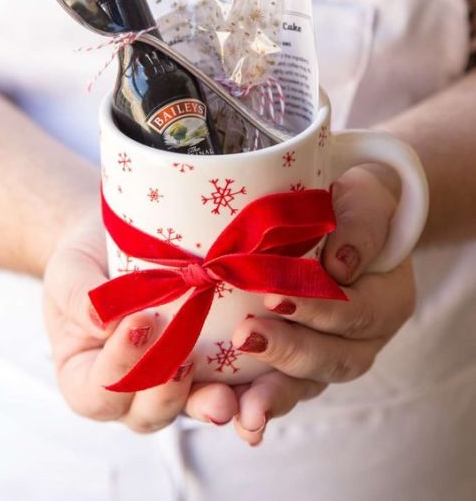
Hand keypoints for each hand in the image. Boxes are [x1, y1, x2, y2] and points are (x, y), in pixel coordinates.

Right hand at [43, 209, 238, 432]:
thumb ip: (79, 296)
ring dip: (208, 401)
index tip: (141, 320)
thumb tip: (101, 321)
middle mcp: (128, 393)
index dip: (121, 363)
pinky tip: (259, 369)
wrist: (116, 244)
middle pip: (147, 413)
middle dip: (167, 391)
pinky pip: (224, 383)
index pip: (100, 391)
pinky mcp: (206, 367)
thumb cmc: (86, 262)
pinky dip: (243, 385)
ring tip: (225, 392)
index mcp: (86, 380)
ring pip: (188, 408)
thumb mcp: (69, 271)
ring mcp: (168, 383)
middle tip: (184, 357)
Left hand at [229, 167, 415, 445]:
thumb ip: (361, 227)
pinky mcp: (297, 363)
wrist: (343, 218)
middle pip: (333, 361)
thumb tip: (340, 265)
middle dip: (287, 352)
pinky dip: (254, 403)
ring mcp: (329, 356)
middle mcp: (362, 340)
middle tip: (245, 336)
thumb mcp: (365, 200)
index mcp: (386, 300)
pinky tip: (227, 413)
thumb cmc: (353, 205)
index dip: (318, 309)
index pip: (357, 312)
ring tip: (237, 405)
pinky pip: (280, 390)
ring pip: (306, 386)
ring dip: (270, 395)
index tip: (274, 295)